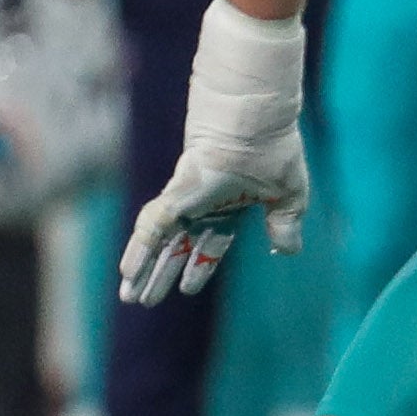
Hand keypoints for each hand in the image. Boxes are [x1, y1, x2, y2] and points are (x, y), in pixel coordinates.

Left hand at [118, 1, 308, 305]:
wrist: (257, 114)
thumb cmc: (275, 144)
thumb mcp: (289, 193)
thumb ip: (285, 223)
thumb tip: (288, 251)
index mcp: (230, 204)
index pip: (211, 243)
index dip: (200, 266)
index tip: (188, 290)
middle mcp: (203, 204)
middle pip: (178, 247)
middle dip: (161, 274)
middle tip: (142, 301)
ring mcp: (187, 199)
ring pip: (159, 242)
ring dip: (143, 270)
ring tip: (128, 296)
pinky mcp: (177, 193)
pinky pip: (152, 228)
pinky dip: (140, 250)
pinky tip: (127, 272)